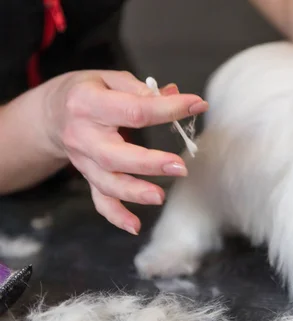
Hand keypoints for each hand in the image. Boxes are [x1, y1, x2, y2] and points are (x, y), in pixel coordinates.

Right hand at [44, 70, 207, 234]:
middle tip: (180, 167)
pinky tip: (135, 226)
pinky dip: (116, 215)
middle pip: (115, 155)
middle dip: (148, 163)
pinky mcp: (88, 177)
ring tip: (160, 197)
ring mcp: (83, 161)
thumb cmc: (88, 93)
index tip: (197, 106)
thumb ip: (140, 89)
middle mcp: (82, 136)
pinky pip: (100, 200)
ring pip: (107, 182)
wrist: (52, 113)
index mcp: (87, 104)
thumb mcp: (108, 79)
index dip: (167, 109)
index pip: (133, 110)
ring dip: (135, 192)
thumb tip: (174, 95)